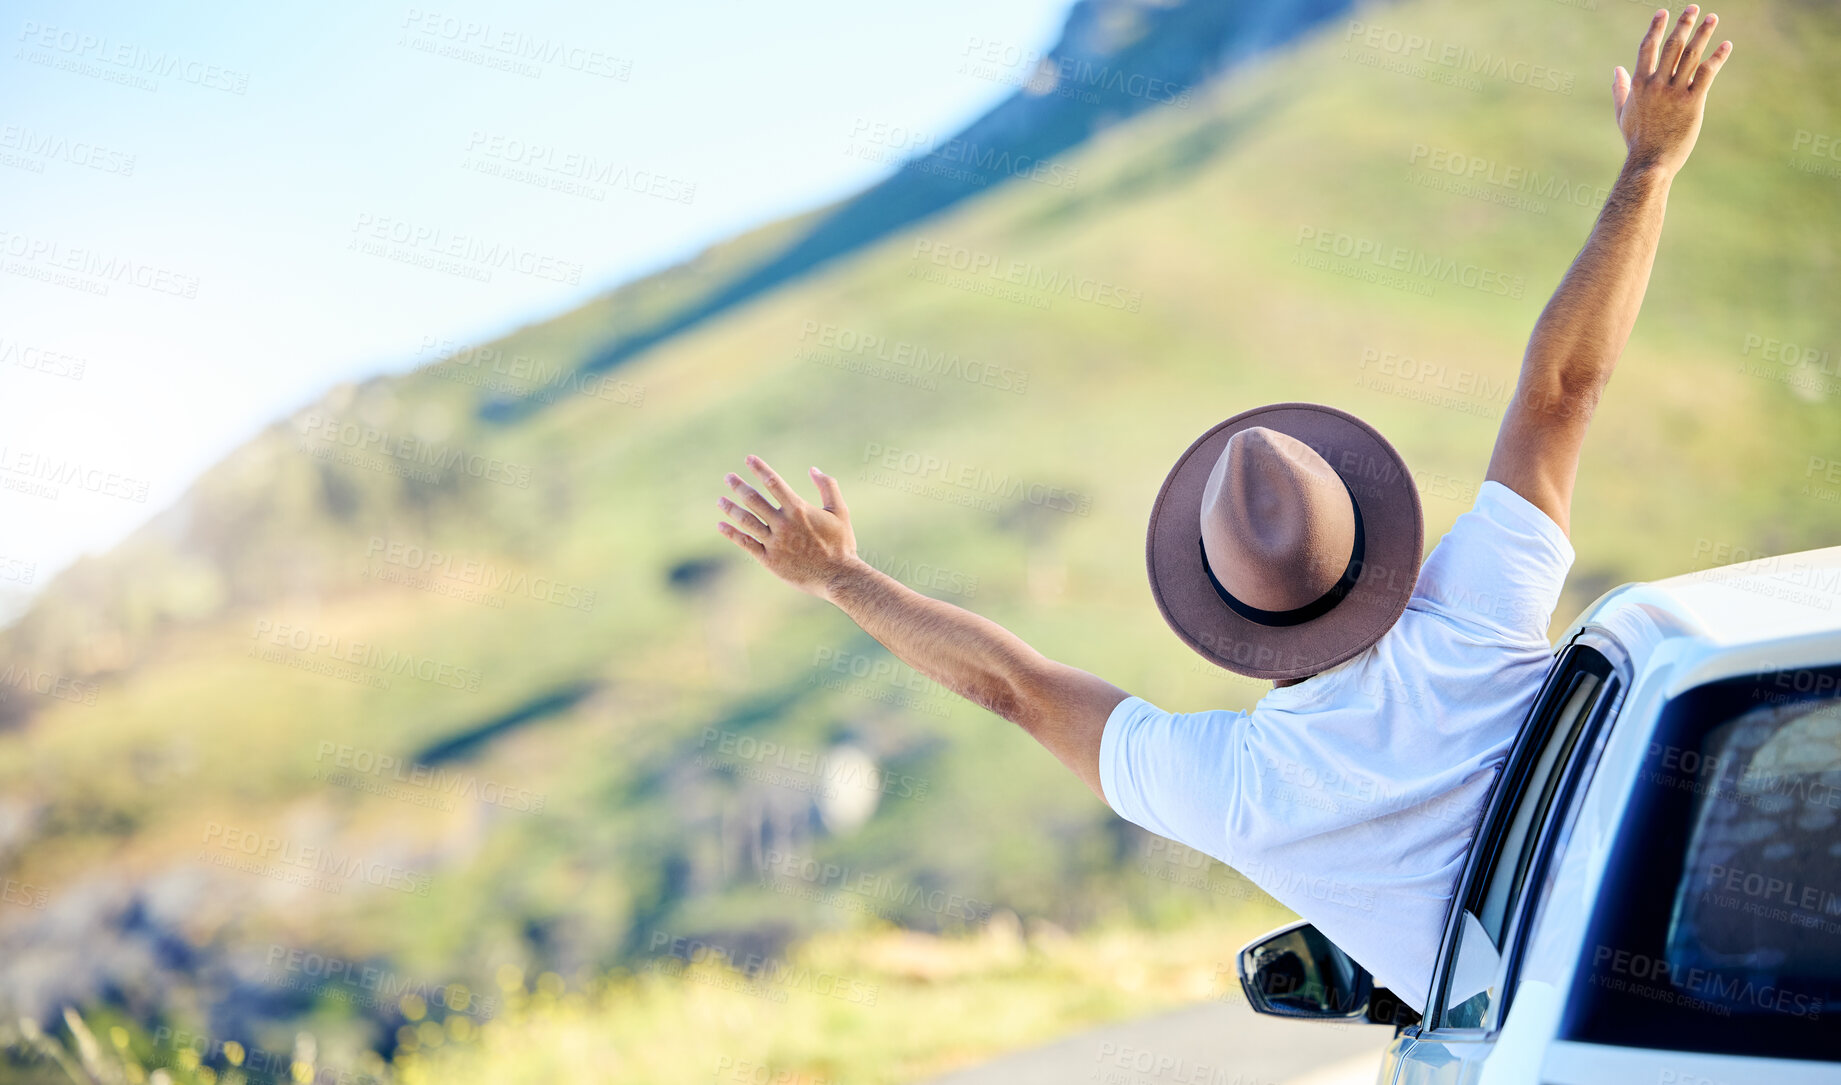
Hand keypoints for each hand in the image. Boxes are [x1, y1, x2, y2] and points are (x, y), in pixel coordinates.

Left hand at [716, 455, 860, 599]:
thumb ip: (828, 486)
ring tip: (720, 500)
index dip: (759, 468)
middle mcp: (783, 524)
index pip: (773, 483)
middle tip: (728, 477)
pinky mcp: (769, 560)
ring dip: (731, 508)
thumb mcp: (840, 511)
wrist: (838, 576)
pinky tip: (721, 525)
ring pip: (746, 521)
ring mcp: (774, 542)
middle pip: (754, 500)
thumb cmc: (841, 543)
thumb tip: (813, 469)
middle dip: (739, 486)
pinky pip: (746, 543)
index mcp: (798, 509)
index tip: (749, 459)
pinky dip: (731, 533)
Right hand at [1613, 6, 1731, 175]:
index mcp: (1639, 84)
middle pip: (1672, 46)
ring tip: (1712, 18)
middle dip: (1683, 24)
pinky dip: (1717, 57)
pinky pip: (1707, 74)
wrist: (1650, 161)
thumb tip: (1616, 69)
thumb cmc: (1636, 140)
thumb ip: (1620, 89)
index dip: (1656, 28)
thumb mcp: (1623, 113)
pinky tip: (1726, 45)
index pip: (1647, 48)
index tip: (1663, 12)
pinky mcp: (1692, 103)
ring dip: (1703, 34)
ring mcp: (1674, 92)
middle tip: (1694, 8)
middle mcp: (1656, 84)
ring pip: (1691, 55)